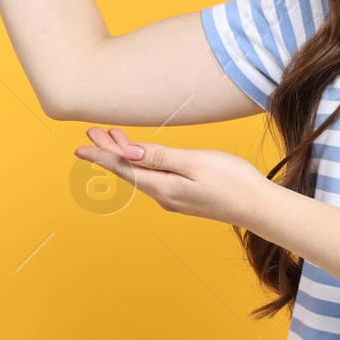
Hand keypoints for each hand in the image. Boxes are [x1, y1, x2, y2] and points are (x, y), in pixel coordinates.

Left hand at [73, 127, 270, 228]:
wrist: (259, 207)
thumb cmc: (232, 182)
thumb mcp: (195, 163)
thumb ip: (161, 157)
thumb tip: (129, 153)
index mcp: (163, 187)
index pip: (124, 168)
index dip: (101, 155)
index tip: (80, 146)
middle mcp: (164, 196)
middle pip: (129, 172)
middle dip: (109, 152)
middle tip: (91, 133)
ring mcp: (175, 198)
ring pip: (141, 174)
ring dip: (125, 156)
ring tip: (113, 138)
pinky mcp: (185, 197)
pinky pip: (154, 178)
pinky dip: (142, 163)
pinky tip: (142, 157)